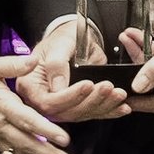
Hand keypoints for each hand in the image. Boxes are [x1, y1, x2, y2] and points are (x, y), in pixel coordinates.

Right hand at [13, 16, 129, 124]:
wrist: (73, 39)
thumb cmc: (61, 39)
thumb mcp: (57, 44)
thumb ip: (56, 63)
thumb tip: (58, 86)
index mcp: (31, 86)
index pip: (48, 101)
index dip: (69, 96)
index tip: (87, 85)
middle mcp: (44, 99)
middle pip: (67, 112)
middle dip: (91, 101)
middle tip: (107, 87)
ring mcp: (61, 105)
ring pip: (82, 114)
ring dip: (103, 106)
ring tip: (118, 93)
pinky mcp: (77, 106)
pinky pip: (92, 113)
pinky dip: (109, 111)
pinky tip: (122, 107)